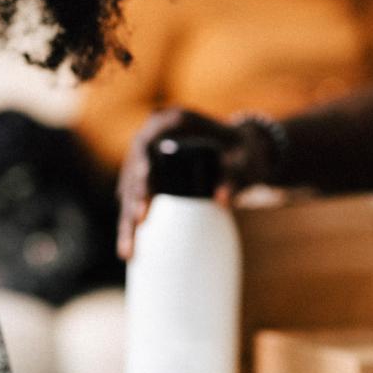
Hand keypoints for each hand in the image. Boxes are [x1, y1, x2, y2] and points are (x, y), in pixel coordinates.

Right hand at [116, 107, 274, 259]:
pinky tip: (129, 249)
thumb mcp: (246, 161)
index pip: (144, 144)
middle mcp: (154, 137)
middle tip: (138, 223)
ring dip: (127, 219)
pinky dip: (133, 224)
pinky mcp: (150, 178)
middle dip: (132, 199)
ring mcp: (149, 159)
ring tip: (127, 251)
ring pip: (129, 190)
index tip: (146, 192)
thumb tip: (223, 200)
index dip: (139, 167)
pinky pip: (136, 201)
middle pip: (132, 170)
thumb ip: (236, 175)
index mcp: (171, 121)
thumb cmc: (246, 153)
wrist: (244, 154)